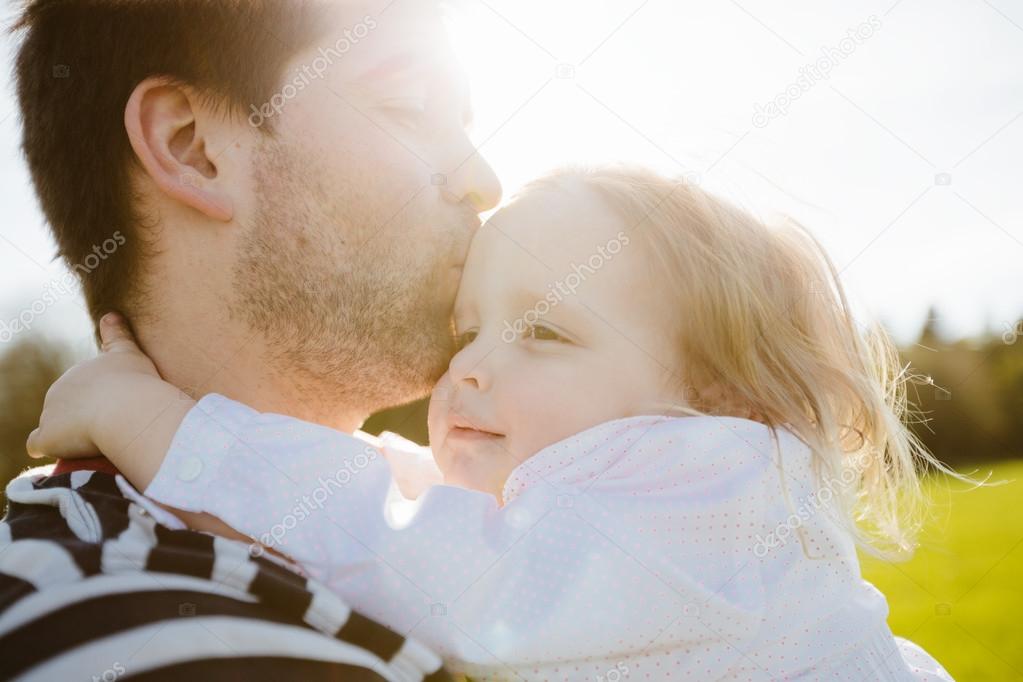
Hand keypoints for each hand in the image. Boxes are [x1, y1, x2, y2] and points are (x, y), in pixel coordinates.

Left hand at [27, 313, 187, 464]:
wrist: (129, 408)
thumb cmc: (136, 382)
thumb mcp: (130, 352)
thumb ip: (118, 334)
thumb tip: (110, 314)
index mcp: (79, 373)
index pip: (80, 389)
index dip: (95, 399)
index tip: (112, 407)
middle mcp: (60, 389)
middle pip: (67, 408)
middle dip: (83, 418)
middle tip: (114, 428)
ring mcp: (51, 413)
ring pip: (56, 427)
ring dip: (71, 435)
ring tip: (101, 442)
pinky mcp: (48, 436)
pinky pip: (38, 444)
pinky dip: (47, 447)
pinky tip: (60, 451)